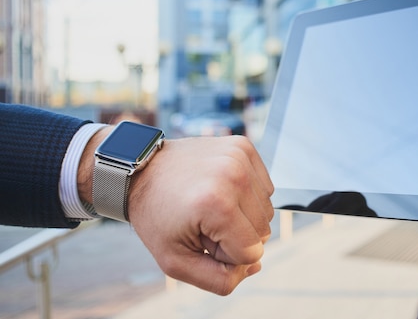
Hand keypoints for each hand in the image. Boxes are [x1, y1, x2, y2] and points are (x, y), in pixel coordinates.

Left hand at [127, 135, 273, 294]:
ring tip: (211, 205)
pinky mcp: (244, 146)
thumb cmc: (157, 216)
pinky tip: (221, 190)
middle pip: (264, 232)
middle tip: (203, 222)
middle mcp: (234, 175)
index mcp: (216, 205)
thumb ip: (219, 279)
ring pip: (267, 210)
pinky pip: (265, 188)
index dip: (225, 254)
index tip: (199, 237)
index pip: (252, 252)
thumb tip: (256, 265)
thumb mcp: (176, 262)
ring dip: (243, 216)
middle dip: (236, 236)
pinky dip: (247, 195)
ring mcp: (240, 157)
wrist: (142, 170)